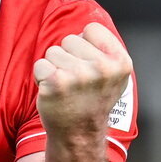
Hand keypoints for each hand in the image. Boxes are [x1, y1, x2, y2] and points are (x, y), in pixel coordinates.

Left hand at [33, 22, 132, 140]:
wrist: (79, 133)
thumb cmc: (92, 100)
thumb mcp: (114, 75)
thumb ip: (105, 49)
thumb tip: (87, 28)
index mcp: (120, 62)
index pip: (91, 28)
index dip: (85, 44)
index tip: (89, 64)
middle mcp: (102, 67)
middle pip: (69, 39)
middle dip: (68, 56)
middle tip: (75, 80)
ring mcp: (79, 75)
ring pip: (53, 51)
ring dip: (54, 67)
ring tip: (65, 86)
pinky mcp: (56, 82)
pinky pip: (40, 64)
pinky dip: (41, 77)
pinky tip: (53, 91)